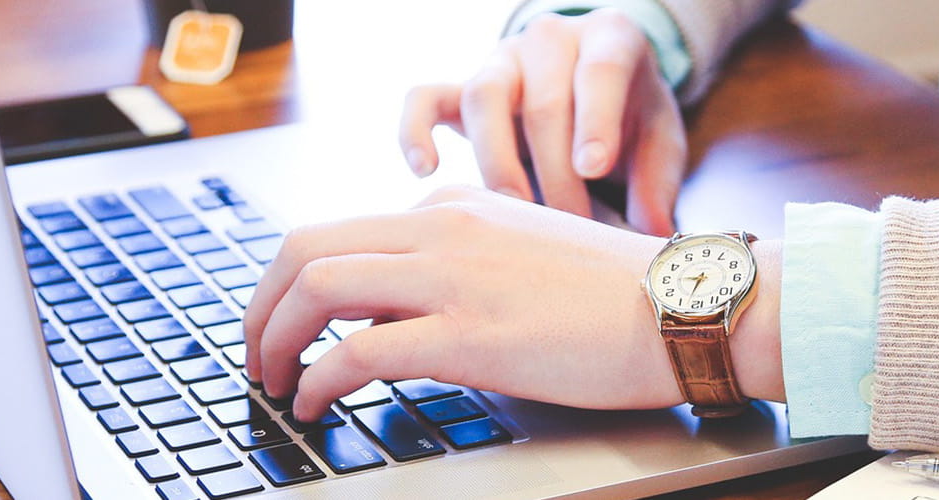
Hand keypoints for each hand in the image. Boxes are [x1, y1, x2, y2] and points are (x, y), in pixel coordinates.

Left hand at [241, 186, 783, 419]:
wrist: (683, 306)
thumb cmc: (618, 296)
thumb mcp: (522, 255)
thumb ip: (457, 269)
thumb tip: (392, 316)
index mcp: (454, 208)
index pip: (343, 232)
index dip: (294, 284)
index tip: (286, 324)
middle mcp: (442, 229)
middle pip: (306, 247)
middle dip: (262, 305)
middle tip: (256, 353)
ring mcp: (452, 278)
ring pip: (317, 288)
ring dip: (274, 339)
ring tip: (274, 381)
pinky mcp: (467, 334)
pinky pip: (357, 351)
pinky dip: (317, 380)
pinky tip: (316, 405)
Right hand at [399, 8, 688, 236]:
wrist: (595, 86)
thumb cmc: (631, 116)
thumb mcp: (660, 139)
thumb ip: (658, 182)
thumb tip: (651, 234)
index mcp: (610, 38)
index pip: (600, 71)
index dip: (595, 120)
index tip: (593, 168)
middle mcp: (551, 40)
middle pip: (543, 102)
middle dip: (556, 173)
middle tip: (571, 227)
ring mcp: (501, 61)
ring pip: (483, 98)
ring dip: (498, 163)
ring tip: (515, 214)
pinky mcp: (460, 87)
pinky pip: (424, 98)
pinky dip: (415, 130)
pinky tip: (425, 170)